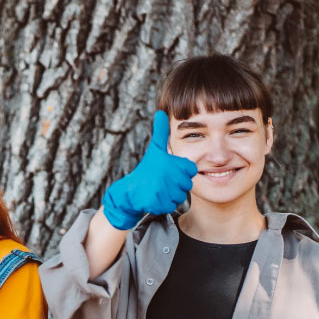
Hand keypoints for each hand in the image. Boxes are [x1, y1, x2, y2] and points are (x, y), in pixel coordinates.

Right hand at [102, 111, 197, 230]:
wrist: (128, 192)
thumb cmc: (145, 170)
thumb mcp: (155, 150)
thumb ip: (161, 132)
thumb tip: (160, 112)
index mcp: (172, 162)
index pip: (190, 170)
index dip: (180, 173)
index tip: (168, 172)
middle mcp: (168, 175)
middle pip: (186, 185)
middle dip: (175, 186)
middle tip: (161, 182)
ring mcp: (163, 189)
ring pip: (180, 196)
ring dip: (170, 196)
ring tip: (158, 190)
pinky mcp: (158, 203)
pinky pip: (171, 205)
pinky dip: (164, 205)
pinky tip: (154, 198)